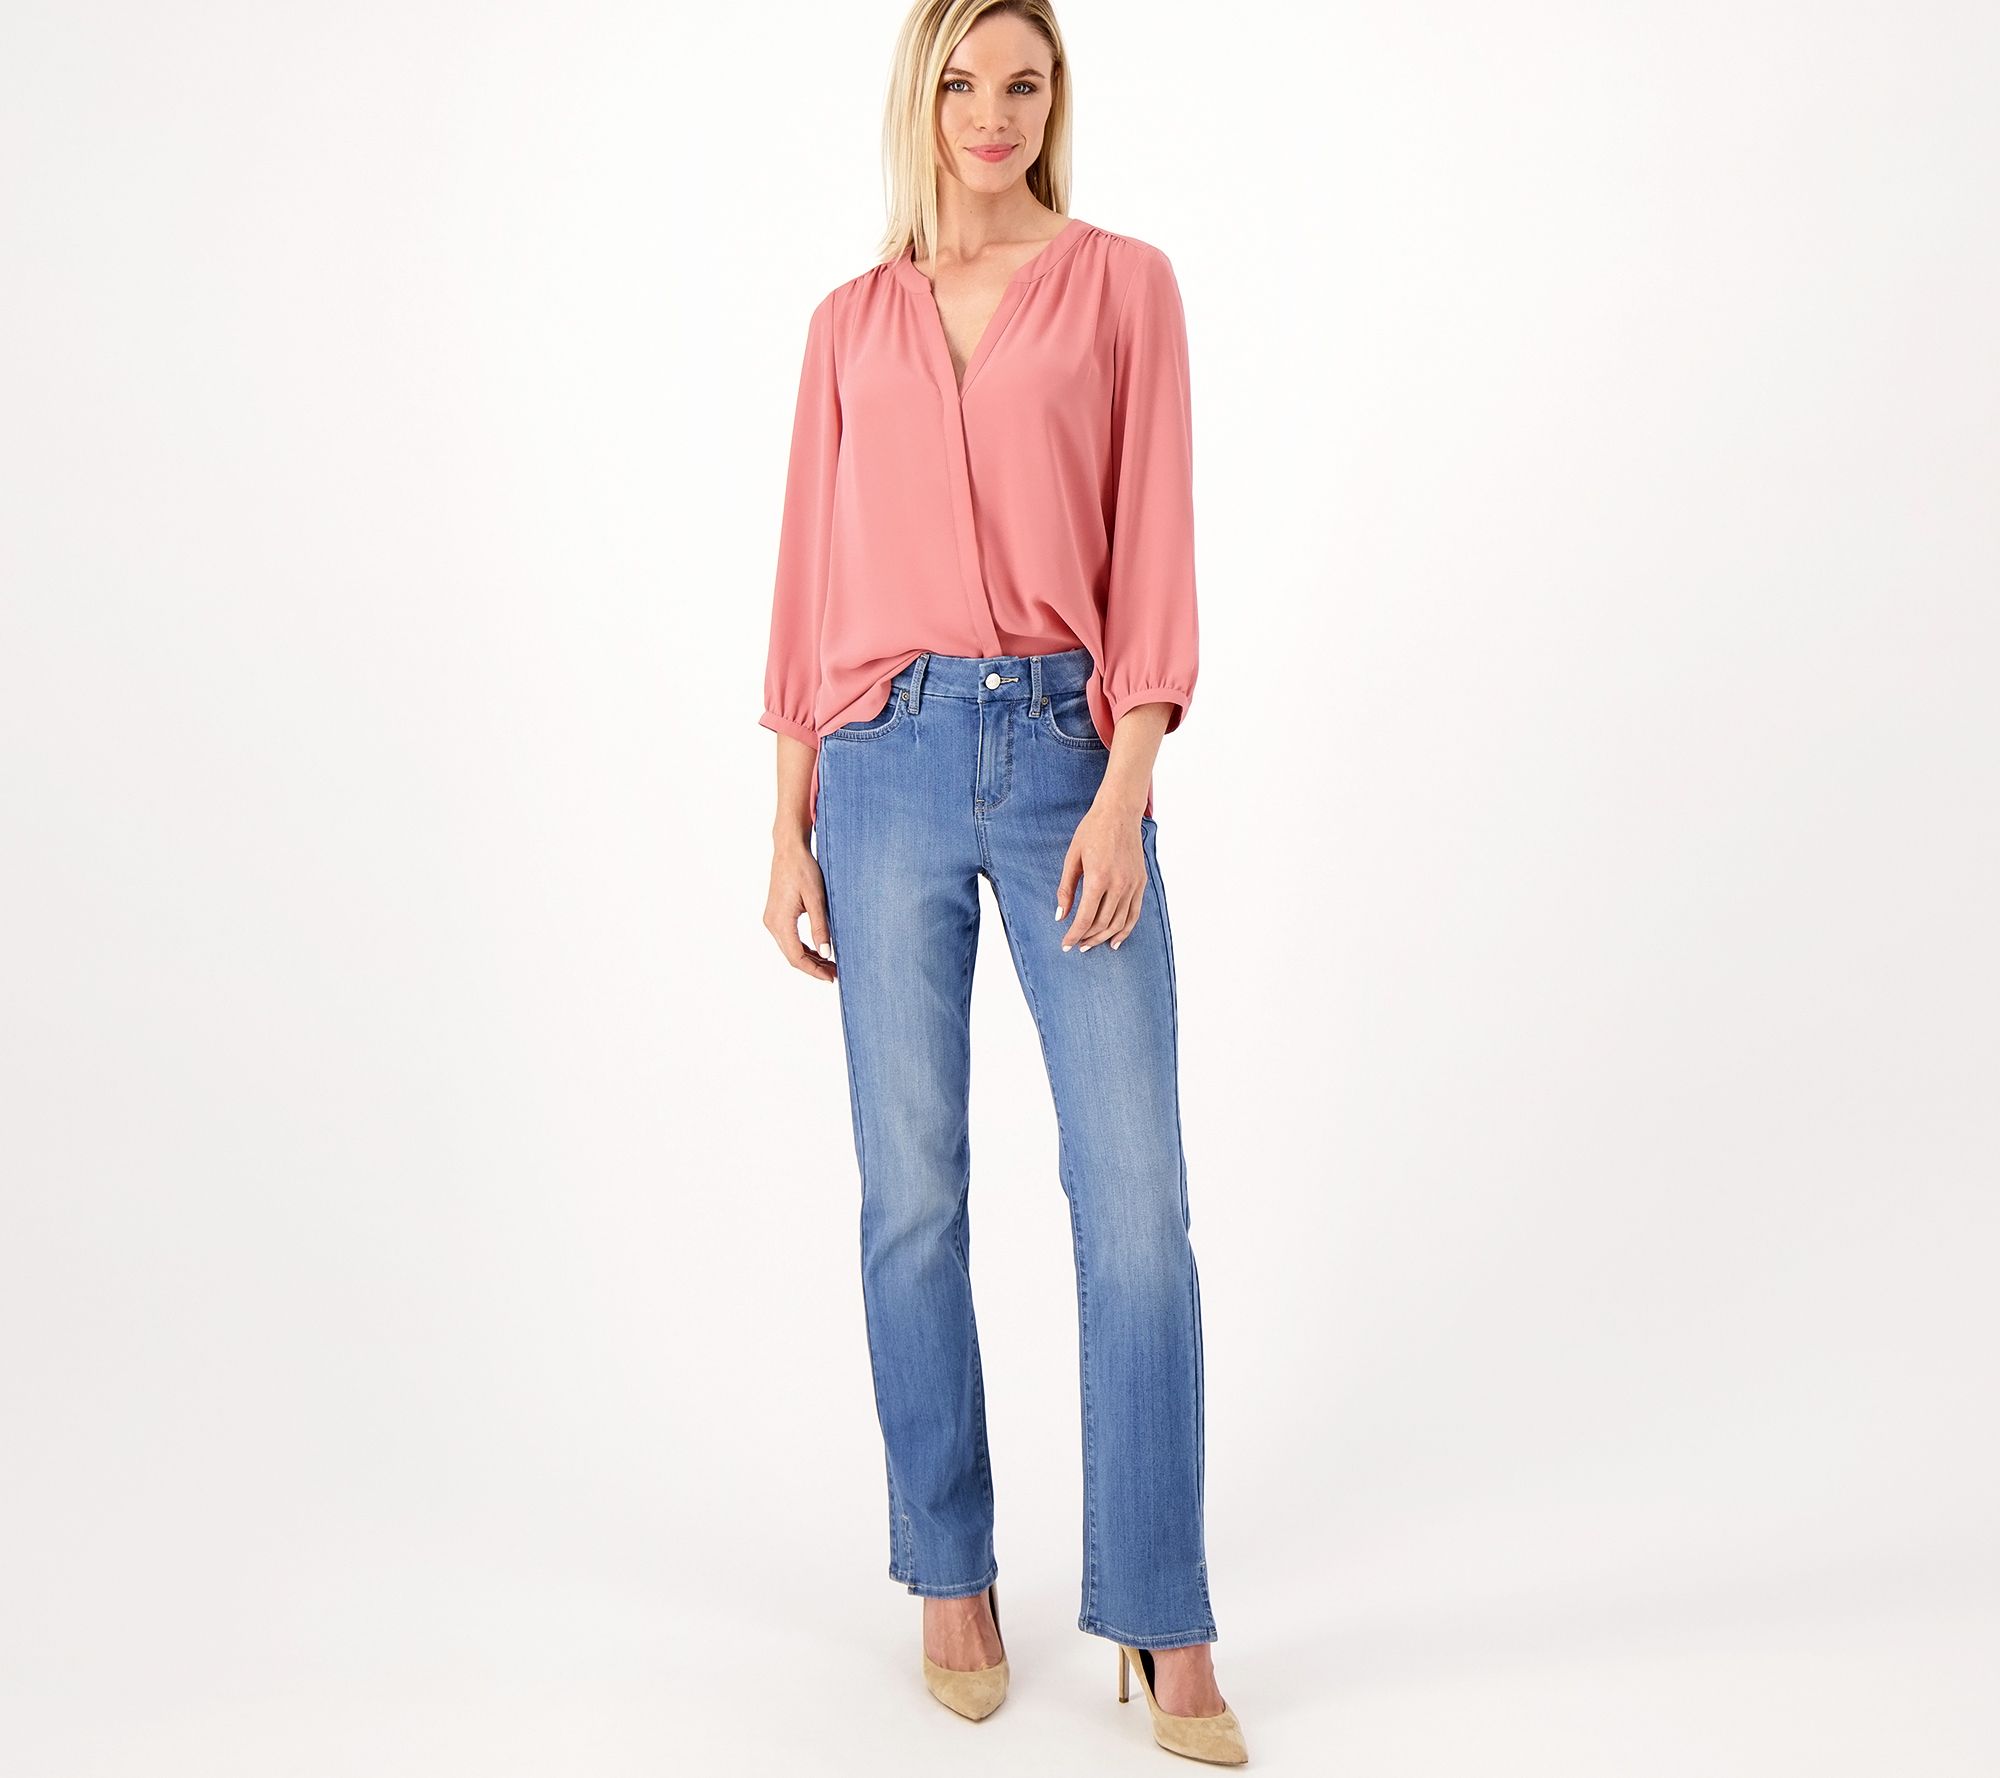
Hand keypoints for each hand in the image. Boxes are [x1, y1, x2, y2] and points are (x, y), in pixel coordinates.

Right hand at [765, 838, 835, 980]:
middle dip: (813, 967)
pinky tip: (819, 950)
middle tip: (835, 973)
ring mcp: (772, 919)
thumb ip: (820, 927)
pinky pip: (788, 938)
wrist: (789, 850)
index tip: (831, 977)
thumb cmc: (803, 870)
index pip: (796, 957)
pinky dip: (803, 947)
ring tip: (830, 964)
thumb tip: (826, 953)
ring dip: (809, 958)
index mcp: (780, 921)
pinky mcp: (776, 915)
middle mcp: (772, 923)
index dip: (814, 970)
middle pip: (792, 956)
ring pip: (790, 949)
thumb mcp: (816, 899)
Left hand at [1054, 800, 1147, 952]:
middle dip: (1088, 938)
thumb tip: (1060, 916)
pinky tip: (1115, 940)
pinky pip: (1134, 913)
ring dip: (1104, 937)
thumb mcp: (1072, 858)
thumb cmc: (1092, 831)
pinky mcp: (1141, 882)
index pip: (1085, 918)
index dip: (1074, 935)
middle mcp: (1118, 885)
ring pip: (1119, 923)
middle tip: (1077, 945)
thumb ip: (1066, 889)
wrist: (1119, 812)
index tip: (1066, 945)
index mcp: (1098, 878)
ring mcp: (1132, 884)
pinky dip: (1125, 930)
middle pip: (1102, 924)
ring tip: (1092, 944)